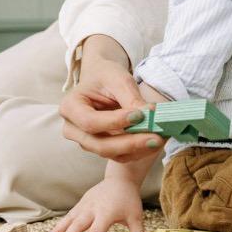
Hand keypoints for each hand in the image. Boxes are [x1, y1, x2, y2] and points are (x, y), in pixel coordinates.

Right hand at [45, 177, 150, 231]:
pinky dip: (61, 223)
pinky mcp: (82, 202)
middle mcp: (95, 208)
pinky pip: (70, 214)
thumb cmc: (129, 200)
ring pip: (71, 218)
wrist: (121, 179)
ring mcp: (87, 204)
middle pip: (81, 223)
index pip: (97, 229)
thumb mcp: (136, 217)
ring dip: (60, 229)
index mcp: (108, 213)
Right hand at [59, 37, 161, 162]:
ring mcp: (87, 141)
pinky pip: (121, 155)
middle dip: (130, 143)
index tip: (139, 116)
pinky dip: (140, 151)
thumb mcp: (118, 79)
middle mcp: (73, 129)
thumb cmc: (106, 76)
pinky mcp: (103, 147)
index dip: (114, 122)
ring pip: (112, 153)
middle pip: (100, 145)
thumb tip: (150, 114)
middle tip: (156, 138)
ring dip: (138, 149)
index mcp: (70, 107)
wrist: (102, 80)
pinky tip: (156, 142)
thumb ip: (131, 98)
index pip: (90, 122)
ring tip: (161, 140)